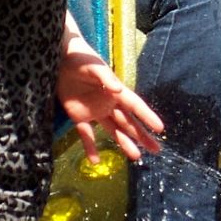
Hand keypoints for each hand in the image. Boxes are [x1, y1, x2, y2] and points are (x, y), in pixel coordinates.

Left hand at [57, 35, 163, 161]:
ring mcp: (95, 112)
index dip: (147, 117)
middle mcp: (109, 104)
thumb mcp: (94, 67)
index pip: (135, 106)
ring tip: (135, 157)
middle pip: (129, 123)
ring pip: (113, 131)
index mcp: (116, 92)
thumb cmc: (81, 59)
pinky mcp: (78, 116)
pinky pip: (86, 134)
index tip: (160, 128)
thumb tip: (119, 90)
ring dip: (124, 143)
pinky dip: (90, 147)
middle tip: (156, 149)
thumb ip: (106, 78)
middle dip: (142, 136)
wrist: (60, 59)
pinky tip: (96, 161)